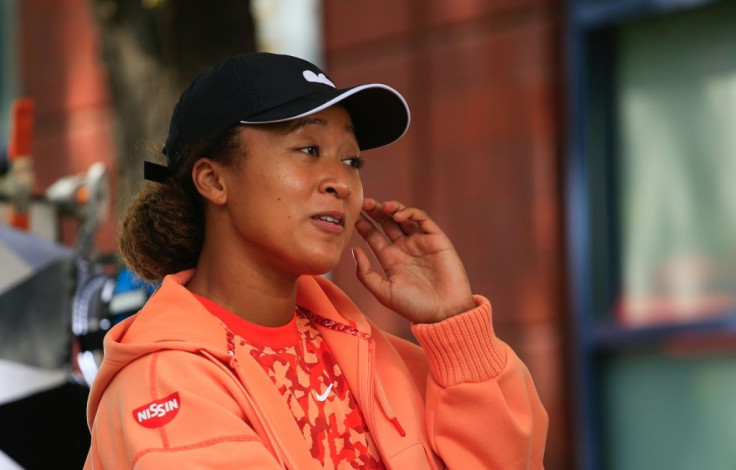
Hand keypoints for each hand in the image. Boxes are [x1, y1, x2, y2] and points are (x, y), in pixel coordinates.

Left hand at [352, 198, 475, 323]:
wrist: (444, 313)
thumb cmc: (413, 307)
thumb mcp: (383, 292)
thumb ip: (366, 273)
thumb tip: (354, 249)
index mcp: (391, 260)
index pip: (373, 236)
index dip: (364, 224)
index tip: (353, 215)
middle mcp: (404, 249)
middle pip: (386, 223)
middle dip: (375, 211)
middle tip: (365, 203)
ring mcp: (420, 243)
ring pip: (404, 217)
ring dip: (392, 209)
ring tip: (382, 207)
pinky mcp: (436, 239)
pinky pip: (422, 220)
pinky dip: (411, 213)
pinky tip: (399, 216)